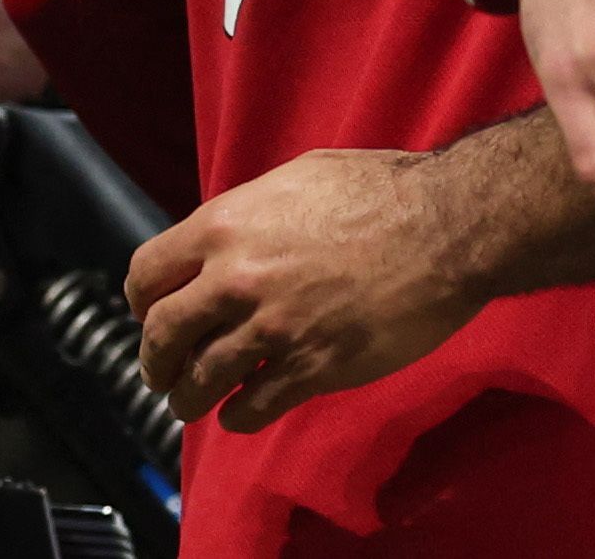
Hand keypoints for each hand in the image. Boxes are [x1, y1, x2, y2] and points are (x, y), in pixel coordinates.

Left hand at [129, 148, 483, 429]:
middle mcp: (236, 279)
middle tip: (164, 371)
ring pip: (199, 381)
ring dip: (190, 398)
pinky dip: (238, 417)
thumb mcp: (304, 176)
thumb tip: (230, 238)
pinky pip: (251, 408)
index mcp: (228, 225)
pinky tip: (243, 412)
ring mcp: (272, 328)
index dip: (144, 301)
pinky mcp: (310, 368)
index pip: (148, 274)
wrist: (449, 226)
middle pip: (163, 336)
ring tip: (195, 402)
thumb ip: (253, 213)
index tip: (153, 314)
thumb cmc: (387, 190)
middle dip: (156, 360)